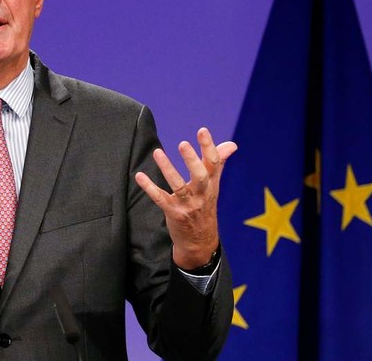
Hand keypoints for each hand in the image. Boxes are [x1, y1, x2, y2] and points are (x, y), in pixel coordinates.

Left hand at [135, 128, 236, 269]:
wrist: (200, 240)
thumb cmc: (205, 206)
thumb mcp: (214, 185)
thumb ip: (219, 163)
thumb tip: (232, 145)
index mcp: (211, 184)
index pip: (213, 163)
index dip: (208, 146)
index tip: (202, 130)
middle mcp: (201, 193)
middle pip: (200, 175)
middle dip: (192, 160)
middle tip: (183, 143)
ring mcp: (188, 204)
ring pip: (178, 186)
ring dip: (167, 169)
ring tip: (157, 152)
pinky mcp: (173, 213)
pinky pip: (160, 199)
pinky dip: (149, 187)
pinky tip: (139, 176)